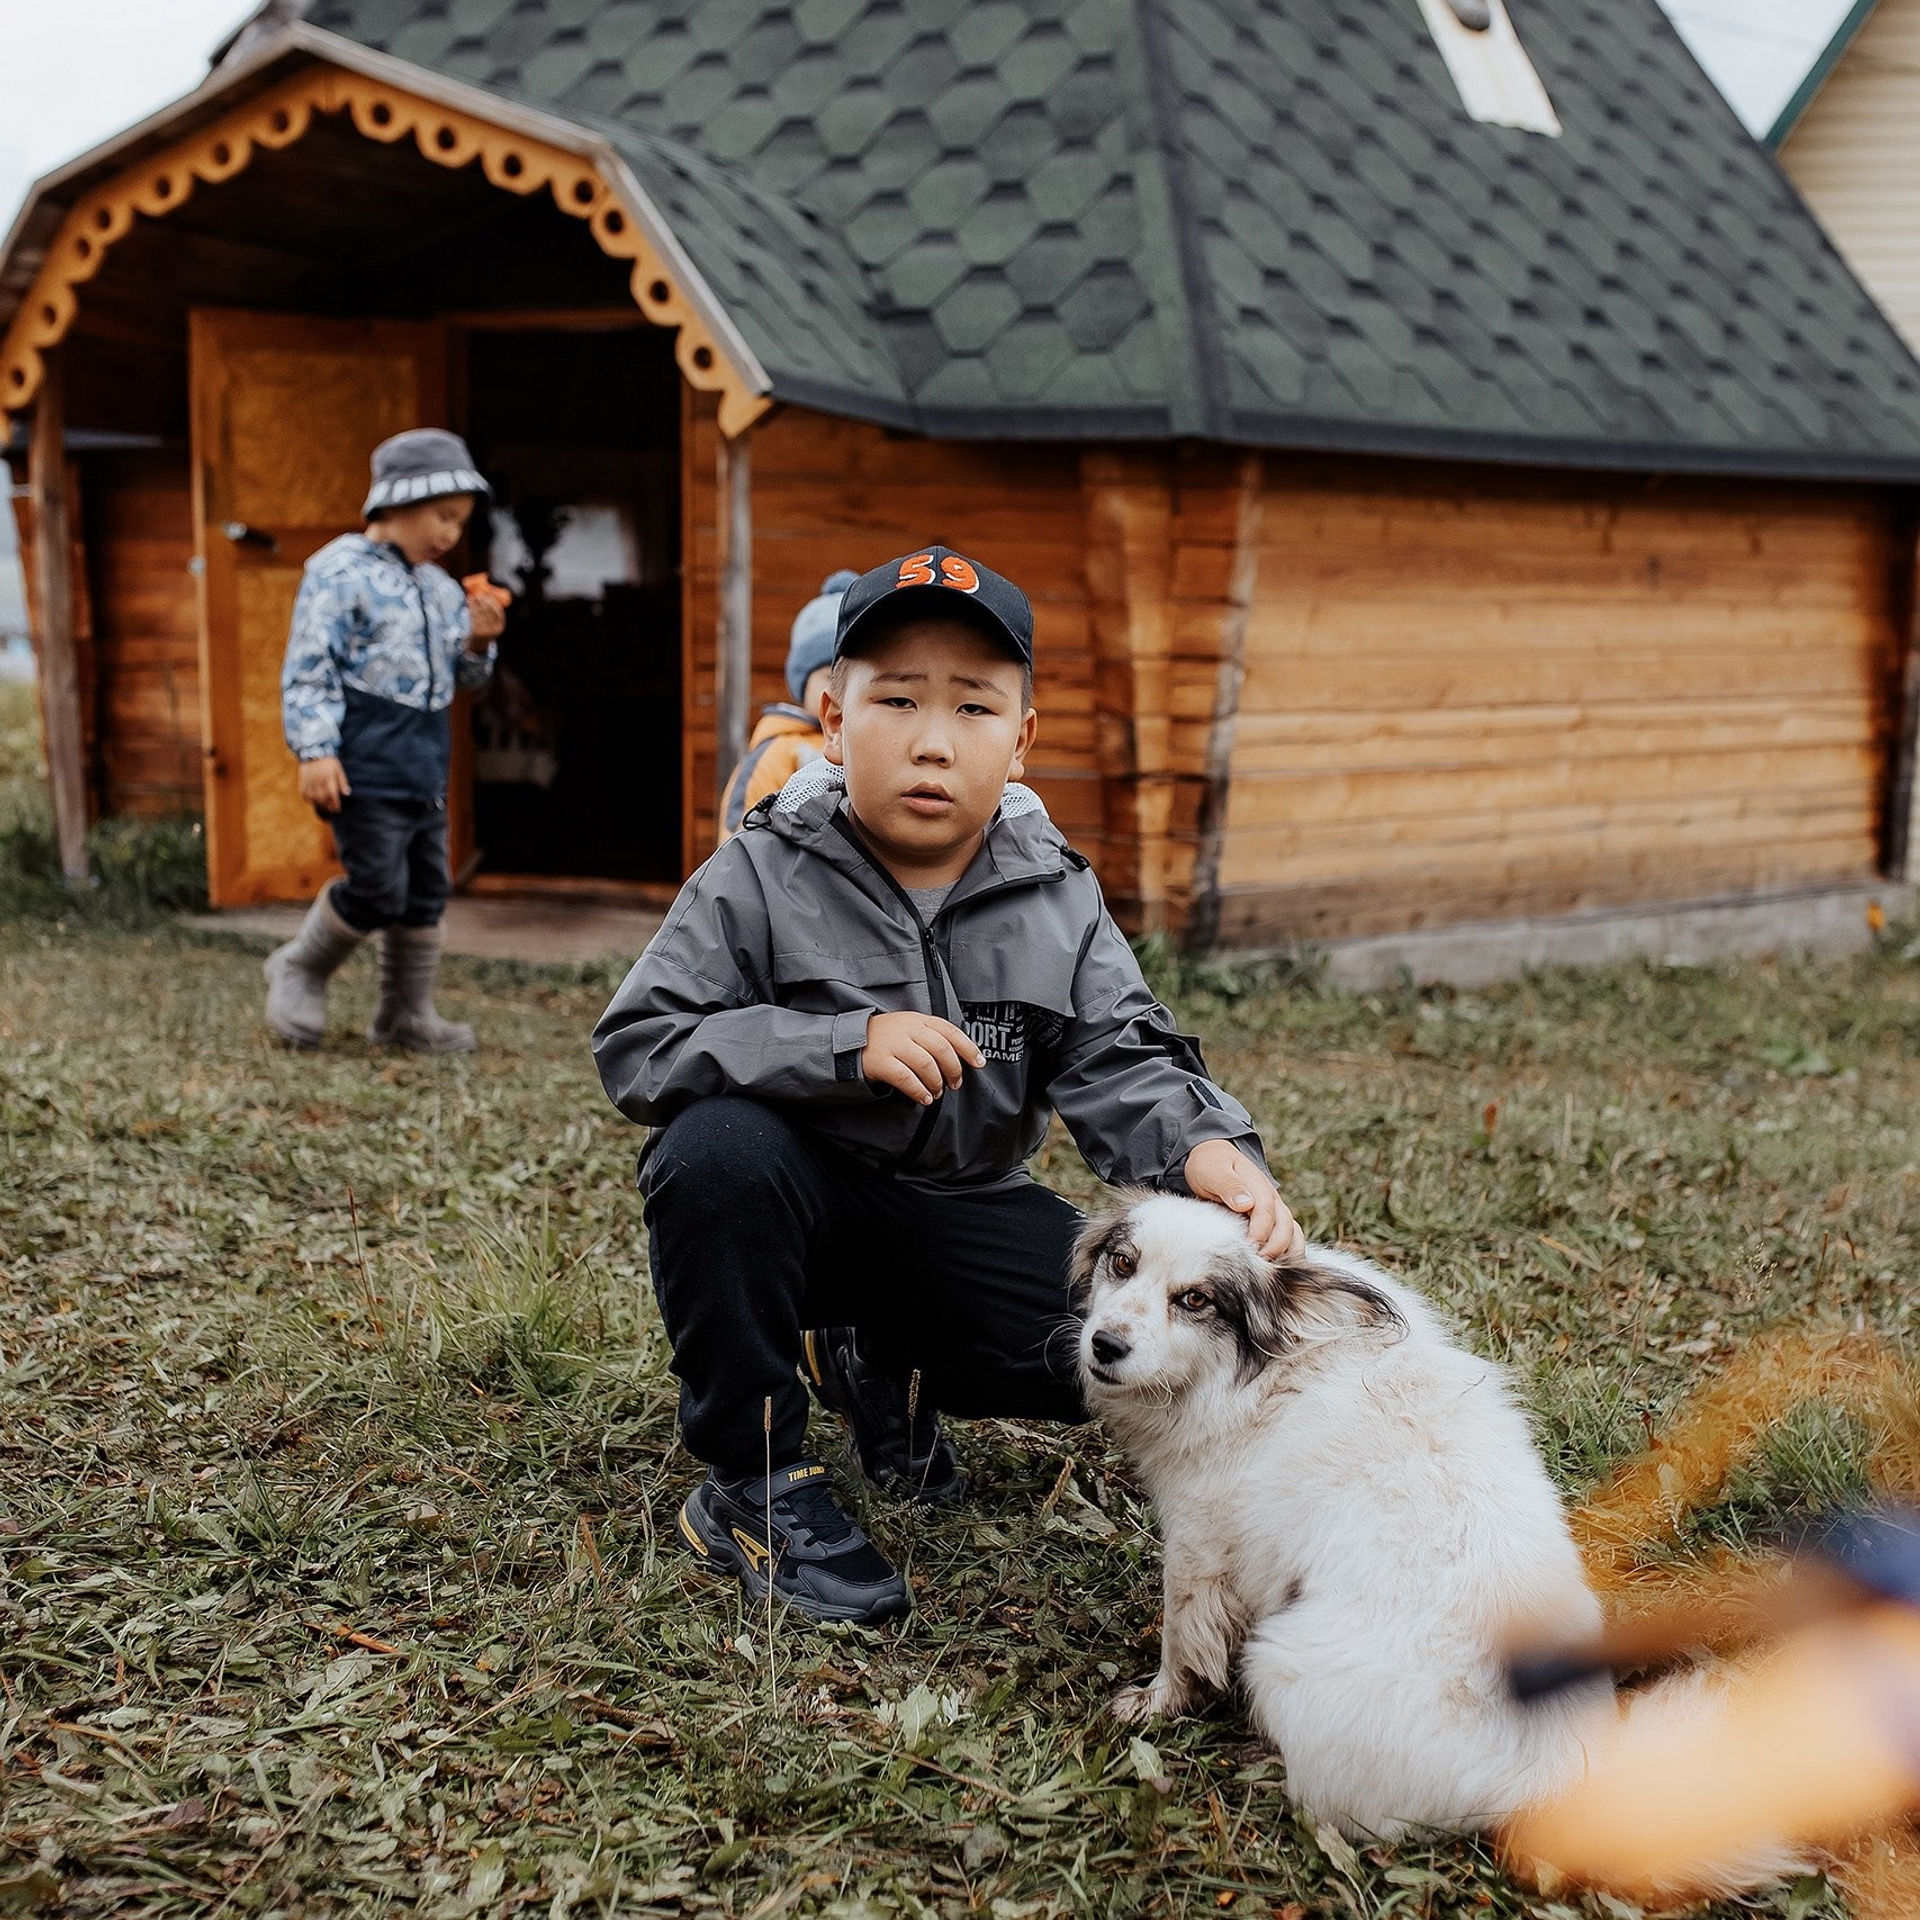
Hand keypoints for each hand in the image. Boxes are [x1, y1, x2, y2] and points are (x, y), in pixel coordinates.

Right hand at [298, 756, 350, 814]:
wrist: (313, 751)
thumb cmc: (329, 762)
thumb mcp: (338, 769)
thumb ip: (343, 781)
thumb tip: (347, 794)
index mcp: (328, 776)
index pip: (332, 793)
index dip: (335, 803)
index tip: (337, 809)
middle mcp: (318, 779)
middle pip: (322, 797)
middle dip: (328, 805)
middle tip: (332, 810)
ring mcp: (309, 781)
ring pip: (313, 797)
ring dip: (319, 804)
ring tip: (324, 807)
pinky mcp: (302, 781)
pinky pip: (304, 794)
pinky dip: (309, 800)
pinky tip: (314, 801)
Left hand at [466, 591, 505, 642]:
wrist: (477, 644)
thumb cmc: (485, 629)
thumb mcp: (492, 623)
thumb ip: (491, 612)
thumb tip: (488, 595)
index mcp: (500, 626)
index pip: (498, 612)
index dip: (493, 602)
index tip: (488, 595)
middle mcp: (494, 629)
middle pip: (489, 611)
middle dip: (484, 601)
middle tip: (479, 594)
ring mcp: (484, 631)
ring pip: (480, 613)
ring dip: (475, 603)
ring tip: (472, 596)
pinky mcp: (476, 631)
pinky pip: (473, 616)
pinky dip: (471, 607)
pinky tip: (469, 602)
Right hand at [861, 1011, 983, 1105]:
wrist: (852, 1041)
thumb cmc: (887, 1037)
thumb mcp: (910, 1028)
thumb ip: (932, 1037)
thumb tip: (961, 1057)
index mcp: (919, 1020)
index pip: (950, 1031)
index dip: (968, 1047)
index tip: (979, 1062)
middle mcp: (908, 1030)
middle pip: (941, 1049)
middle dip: (953, 1069)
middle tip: (954, 1084)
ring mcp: (894, 1045)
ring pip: (925, 1064)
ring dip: (936, 1083)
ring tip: (936, 1093)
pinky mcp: (881, 1061)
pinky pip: (906, 1078)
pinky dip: (919, 1090)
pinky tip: (923, 1098)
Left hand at [1183, 1140, 1304, 1261]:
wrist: (1215, 1157)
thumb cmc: (1211, 1166)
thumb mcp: (1213, 1171)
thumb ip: (1229, 1186)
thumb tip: (1246, 1204)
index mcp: (1258, 1186)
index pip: (1266, 1213)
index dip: (1260, 1234)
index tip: (1248, 1249)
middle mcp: (1272, 1199)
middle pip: (1285, 1227)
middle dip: (1274, 1249)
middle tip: (1257, 1266)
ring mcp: (1276, 1210)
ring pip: (1293, 1234)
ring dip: (1287, 1253)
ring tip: (1271, 1271)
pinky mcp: (1274, 1219)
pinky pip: (1291, 1237)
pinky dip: (1291, 1252)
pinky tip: (1280, 1268)